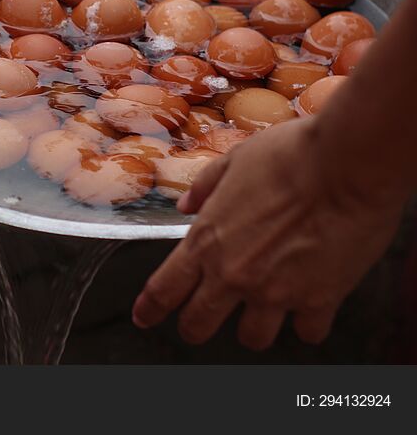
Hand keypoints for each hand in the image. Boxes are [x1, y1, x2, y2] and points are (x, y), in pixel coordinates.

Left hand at [132, 117, 404, 349]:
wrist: (348, 163)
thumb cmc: (290, 154)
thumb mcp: (235, 161)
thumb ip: (205, 188)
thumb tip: (186, 206)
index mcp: (207, 241)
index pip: (164, 288)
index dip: (149, 308)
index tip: (144, 317)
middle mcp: (234, 274)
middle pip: (198, 324)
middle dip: (194, 328)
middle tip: (198, 325)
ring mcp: (276, 292)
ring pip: (253, 338)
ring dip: (253, 328)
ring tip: (261, 314)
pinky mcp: (319, 299)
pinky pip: (307, 331)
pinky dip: (305, 324)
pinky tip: (308, 308)